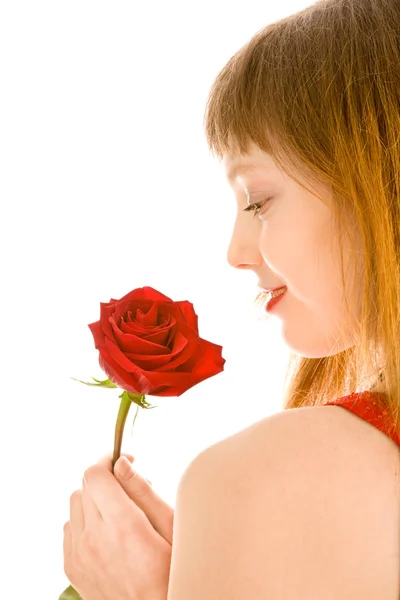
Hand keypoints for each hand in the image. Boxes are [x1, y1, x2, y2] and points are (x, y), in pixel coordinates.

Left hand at [63, 453, 171, 599]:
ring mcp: (79, 554)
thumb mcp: (169, 527)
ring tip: (117, 512)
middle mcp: (94, 538)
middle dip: (107, 479)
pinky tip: (105, 531)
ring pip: (75, 504)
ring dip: (93, 499)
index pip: (95, 474)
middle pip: (86, 485)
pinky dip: (84, 521)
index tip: (123, 460)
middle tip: (130, 491)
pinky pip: (69, 528)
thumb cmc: (170, 569)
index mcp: (122, 525)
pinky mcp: (71, 567)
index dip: (107, 460)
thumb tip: (121, 462)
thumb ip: (142, 491)